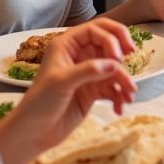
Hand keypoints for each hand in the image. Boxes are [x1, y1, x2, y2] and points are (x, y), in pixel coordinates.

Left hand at [17, 20, 137, 149]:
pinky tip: (119, 107)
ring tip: (128, 96)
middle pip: (110, 45)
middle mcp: (79, 55)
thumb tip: (115, 65)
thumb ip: (88, 70)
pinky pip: (113, 87)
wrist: (33, 133)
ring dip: (124, 81)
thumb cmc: (39, 103)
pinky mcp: (93, 90)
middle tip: (131, 64)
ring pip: (114, 69)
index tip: (119, 57)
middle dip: (122, 57)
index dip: (112, 38)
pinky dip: (119, 96)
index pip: (97, 30)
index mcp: (68, 45)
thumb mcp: (61, 82)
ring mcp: (87, 73)